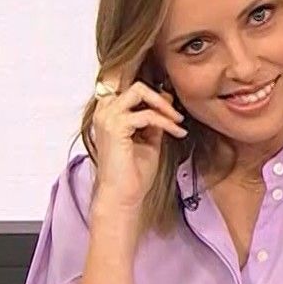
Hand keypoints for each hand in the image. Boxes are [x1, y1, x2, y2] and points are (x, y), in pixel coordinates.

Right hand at [89, 79, 185, 212]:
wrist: (122, 197)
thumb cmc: (132, 174)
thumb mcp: (148, 140)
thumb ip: (154, 119)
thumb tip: (166, 99)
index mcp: (108, 115)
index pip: (132, 91)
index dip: (153, 96)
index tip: (171, 110)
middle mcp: (104, 113)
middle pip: (135, 86)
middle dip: (160, 98)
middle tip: (177, 114)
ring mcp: (107, 118)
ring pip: (139, 92)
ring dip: (164, 107)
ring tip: (178, 122)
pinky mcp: (115, 127)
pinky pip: (147, 114)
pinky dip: (165, 122)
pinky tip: (176, 132)